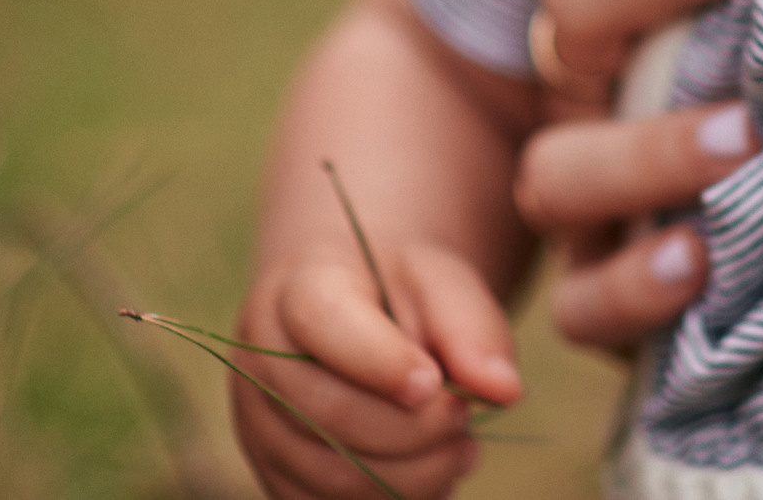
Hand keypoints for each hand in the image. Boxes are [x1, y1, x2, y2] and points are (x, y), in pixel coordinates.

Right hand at [231, 243, 521, 499]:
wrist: (356, 310)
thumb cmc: (404, 293)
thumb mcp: (444, 285)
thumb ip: (473, 329)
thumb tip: (505, 392)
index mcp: (297, 291)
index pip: (328, 326)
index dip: (384, 362)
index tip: (437, 384)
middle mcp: (259, 360)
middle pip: (329, 414)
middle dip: (413, 430)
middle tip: (465, 420)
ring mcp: (258, 424)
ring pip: (329, 474)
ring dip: (411, 475)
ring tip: (461, 451)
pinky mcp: (273, 473)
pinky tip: (430, 476)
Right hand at [520, 0, 756, 350]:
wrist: (656, 205)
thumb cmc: (691, 58)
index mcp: (591, 18)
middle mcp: (571, 100)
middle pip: (570, 54)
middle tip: (758, 20)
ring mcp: (574, 196)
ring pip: (557, 178)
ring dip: (649, 162)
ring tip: (742, 148)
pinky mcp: (595, 290)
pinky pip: (583, 305)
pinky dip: (633, 288)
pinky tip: (701, 263)